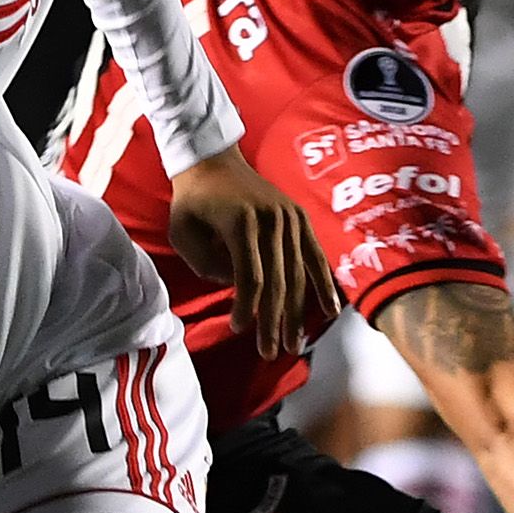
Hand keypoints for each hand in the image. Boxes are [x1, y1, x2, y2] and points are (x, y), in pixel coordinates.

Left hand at [167, 146, 338, 359]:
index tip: (238, 329)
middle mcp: (271, 219)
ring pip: (298, 274)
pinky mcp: (299, 218)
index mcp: (241, 222)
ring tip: (294, 343)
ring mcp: (289, 217)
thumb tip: (235, 288)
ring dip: (298, 313)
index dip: (246, 307)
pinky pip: (315, 256)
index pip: (250, 276)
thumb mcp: (183, 232)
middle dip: (274, 321)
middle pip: (278, 281)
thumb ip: (205, 265)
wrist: (212, 160)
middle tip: (270, 352)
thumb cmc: (192, 201)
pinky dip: (324, 284)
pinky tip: (330, 311)